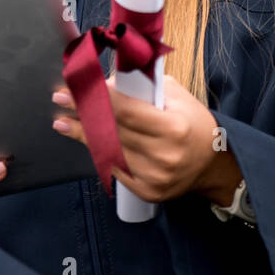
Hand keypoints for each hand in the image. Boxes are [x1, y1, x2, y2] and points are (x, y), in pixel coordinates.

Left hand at [51, 74, 241, 204]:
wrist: (212, 162)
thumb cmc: (193, 123)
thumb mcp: (176, 96)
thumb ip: (144, 88)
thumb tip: (108, 83)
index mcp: (174, 127)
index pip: (125, 110)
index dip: (97, 98)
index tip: (75, 89)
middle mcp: (164, 155)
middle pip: (112, 131)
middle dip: (83, 114)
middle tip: (62, 100)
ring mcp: (154, 177)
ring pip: (109, 151)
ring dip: (83, 135)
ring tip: (64, 122)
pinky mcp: (147, 192)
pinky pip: (115, 169)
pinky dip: (100, 153)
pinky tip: (86, 140)